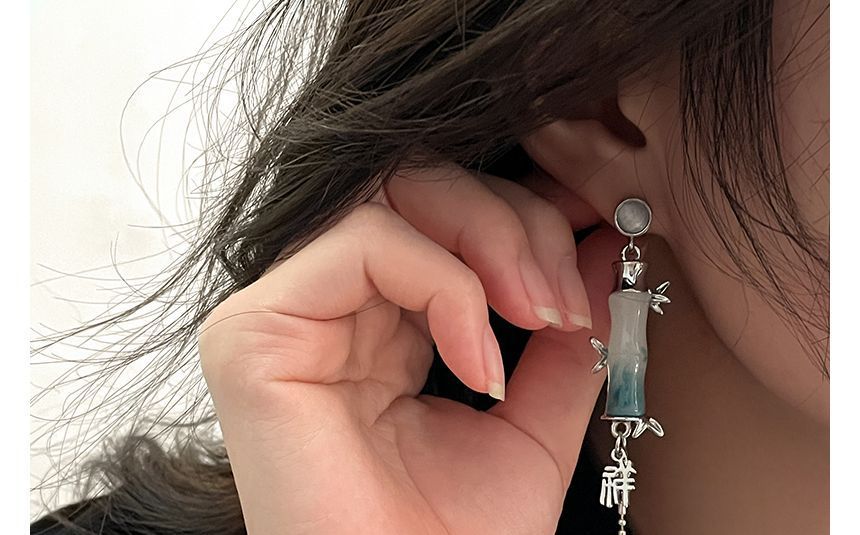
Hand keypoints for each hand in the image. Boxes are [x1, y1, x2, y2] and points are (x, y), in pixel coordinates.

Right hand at [198, 164, 622, 533]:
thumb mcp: (532, 427)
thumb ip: (562, 340)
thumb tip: (601, 246)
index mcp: (377, 324)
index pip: (443, 215)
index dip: (521, 211)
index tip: (594, 235)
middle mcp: (325, 308)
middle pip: (418, 185)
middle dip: (515, 221)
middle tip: (566, 296)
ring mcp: (283, 313)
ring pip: (392, 195)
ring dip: (490, 239)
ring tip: (540, 317)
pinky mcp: (253, 331)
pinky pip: (362, 244)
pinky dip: (442, 282)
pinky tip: (476, 358)